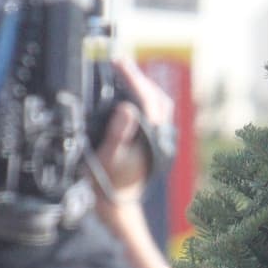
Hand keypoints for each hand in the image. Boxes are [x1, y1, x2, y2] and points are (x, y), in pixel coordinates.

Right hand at [90, 57, 174, 236]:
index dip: (133, 77)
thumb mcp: (108, 156)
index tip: (117, 62)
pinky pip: (153, 115)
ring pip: (158, 106)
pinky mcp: (152, 143)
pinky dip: (143, 100)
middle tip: (119, 64)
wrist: (116, 204)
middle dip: (139, 78)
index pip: (147, 98)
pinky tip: (129, 96)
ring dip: (142, 88)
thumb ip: (118, 133)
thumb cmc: (109, 182)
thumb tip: (127, 108)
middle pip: (157, 98)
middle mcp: (159, 137)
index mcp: (151, 137)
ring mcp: (157, 140)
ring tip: (123, 75)